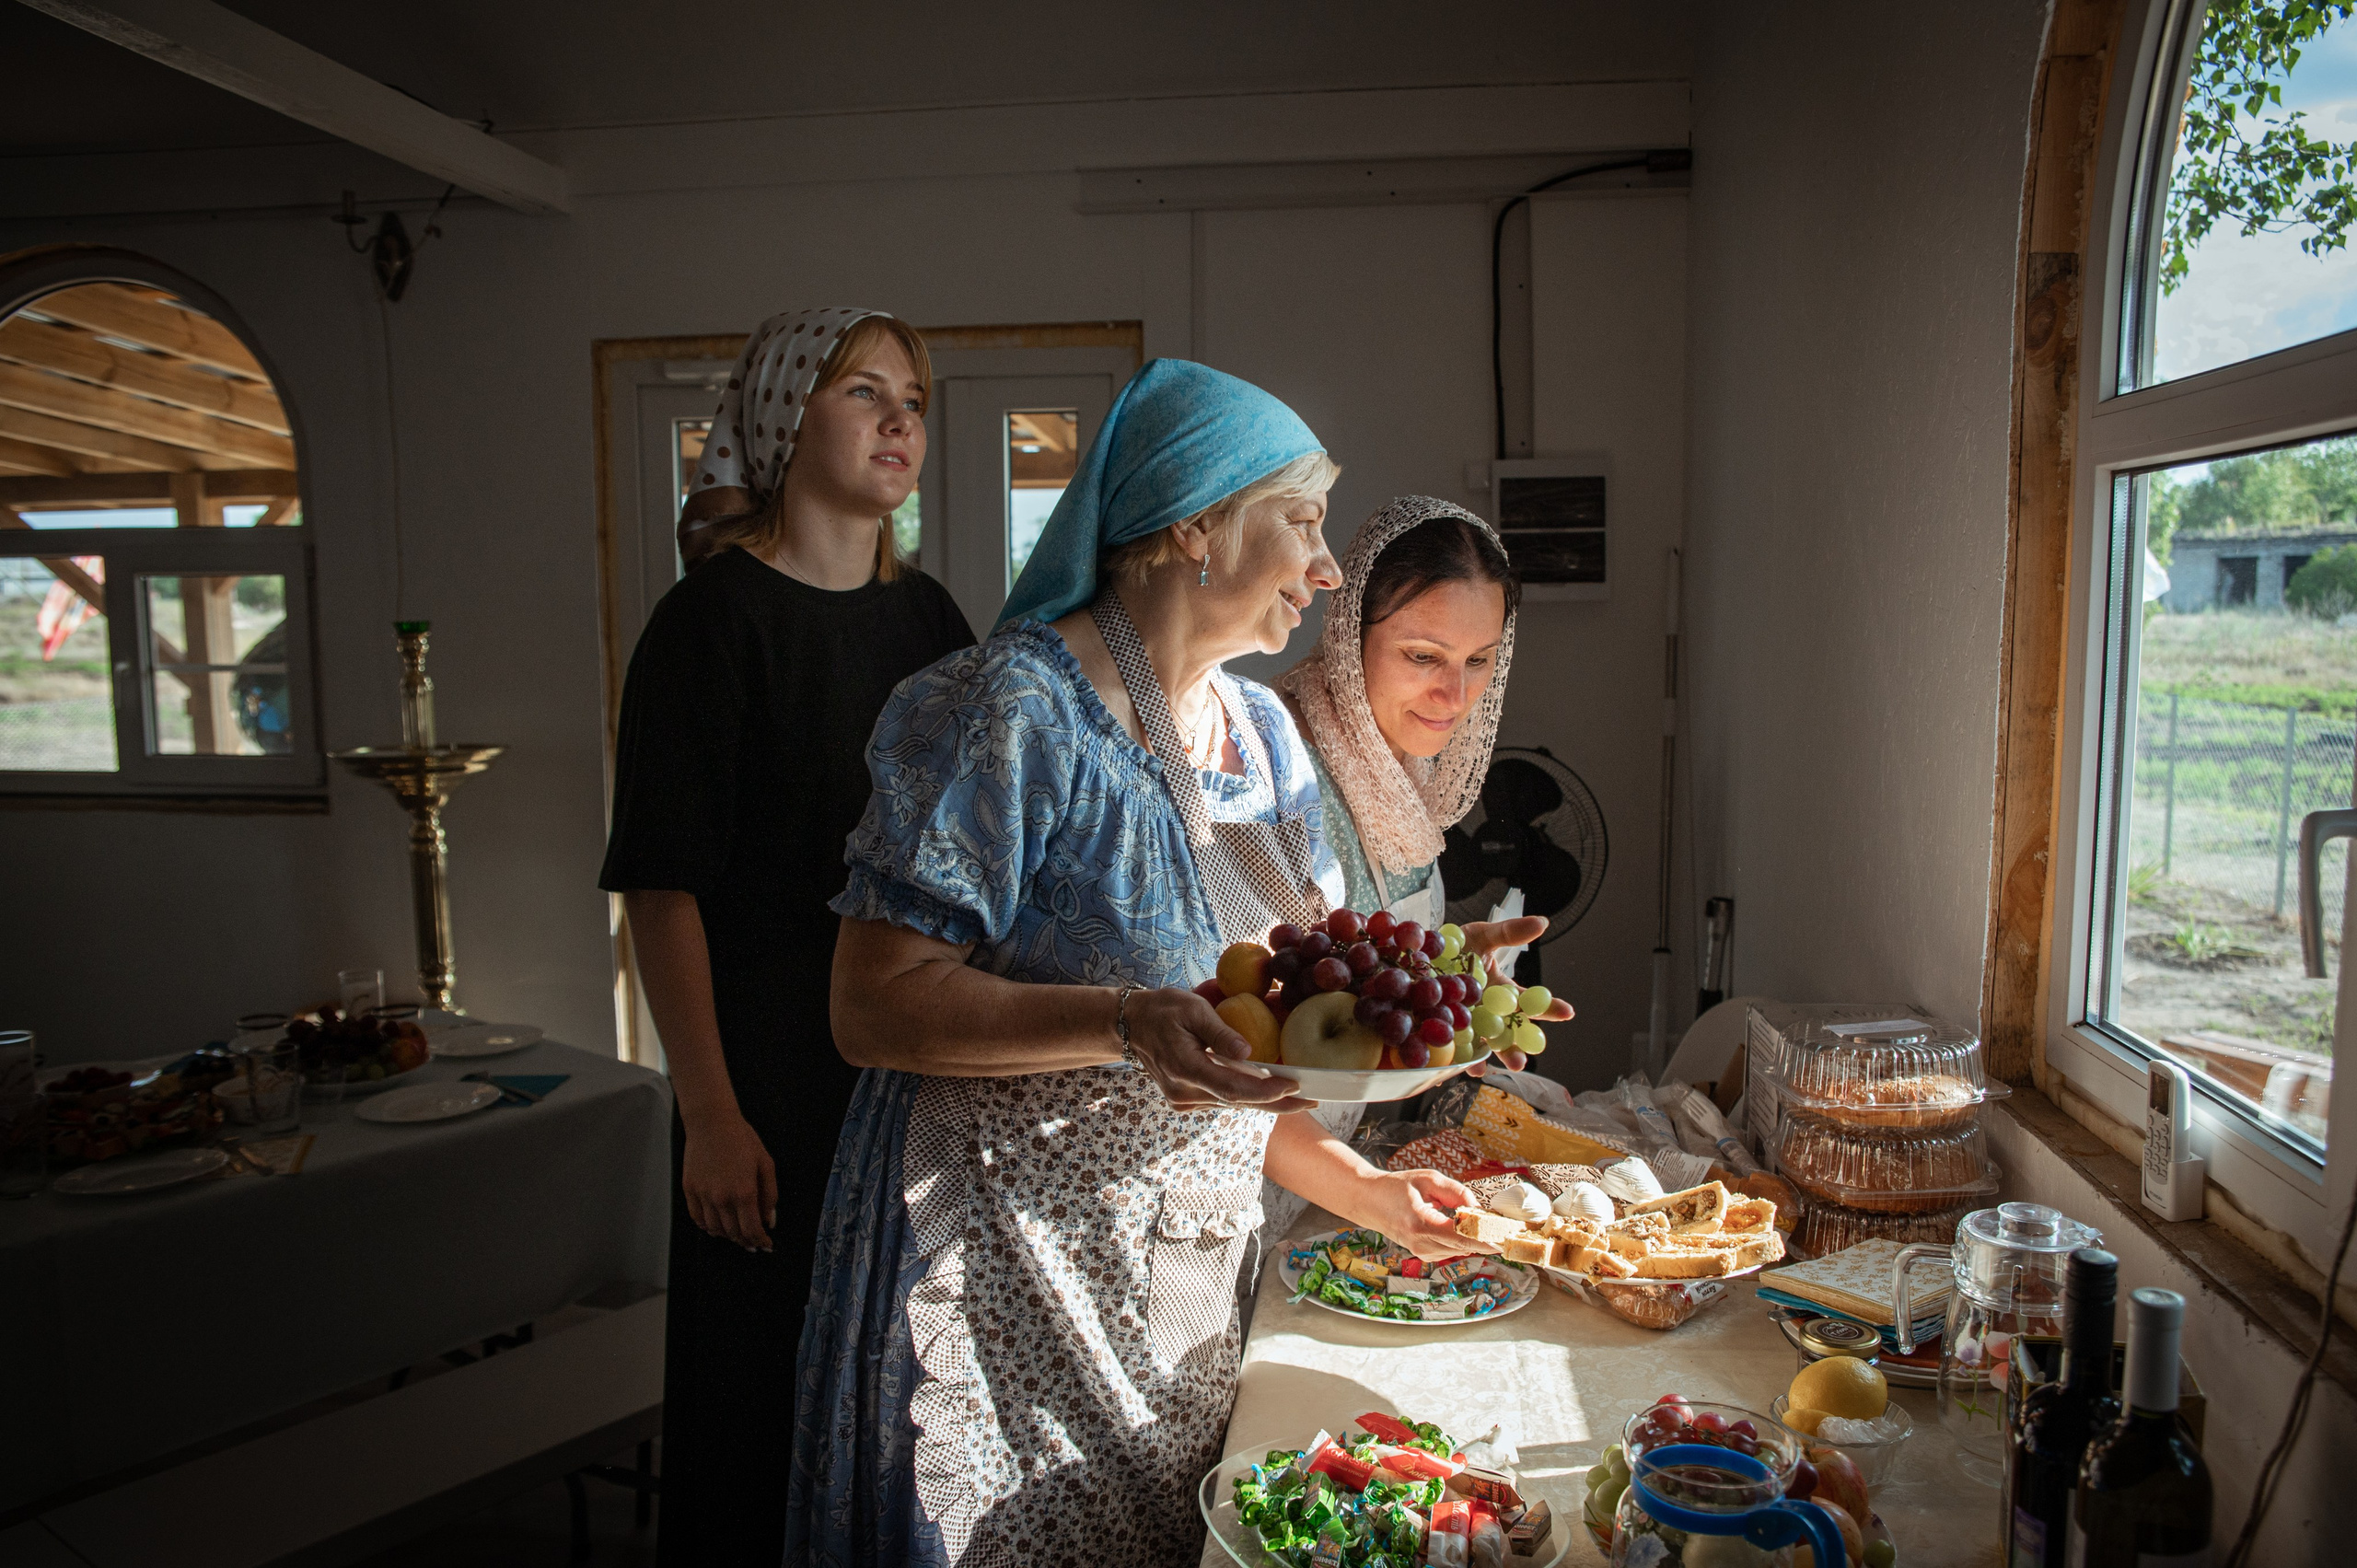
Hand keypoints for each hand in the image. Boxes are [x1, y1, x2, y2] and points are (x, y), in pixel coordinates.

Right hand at [681, 1109, 777, 1250]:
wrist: (711, 1122)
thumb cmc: (742, 1139)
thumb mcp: (766, 1164)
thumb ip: (769, 1195)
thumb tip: (769, 1220)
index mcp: (744, 1192)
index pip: (751, 1230)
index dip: (760, 1241)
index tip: (766, 1244)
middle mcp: (721, 1198)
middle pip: (733, 1233)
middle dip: (746, 1241)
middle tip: (753, 1243)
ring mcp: (703, 1195)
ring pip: (714, 1229)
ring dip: (727, 1235)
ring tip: (736, 1234)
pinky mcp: (689, 1190)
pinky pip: (697, 1218)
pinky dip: (707, 1227)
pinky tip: (715, 1226)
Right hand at [1126, 987, 1318, 1114]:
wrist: (1130, 1025)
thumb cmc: (1163, 1009)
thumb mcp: (1192, 1008)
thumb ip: (1220, 1032)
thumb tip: (1249, 1053)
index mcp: (1185, 1069)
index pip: (1232, 1088)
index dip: (1266, 1090)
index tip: (1295, 1086)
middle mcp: (1184, 1093)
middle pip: (1238, 1102)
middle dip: (1278, 1103)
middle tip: (1313, 1099)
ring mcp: (1183, 1100)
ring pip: (1232, 1103)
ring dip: (1265, 1101)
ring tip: (1300, 1097)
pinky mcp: (1186, 1100)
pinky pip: (1223, 1099)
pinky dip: (1247, 1095)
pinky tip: (1270, 1090)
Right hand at [1342, 1167, 1496, 1260]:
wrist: (1368, 1202)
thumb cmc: (1395, 1187)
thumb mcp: (1428, 1180)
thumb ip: (1456, 1192)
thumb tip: (1479, 1208)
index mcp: (1420, 1224)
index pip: (1461, 1237)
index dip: (1487, 1238)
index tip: (1507, 1237)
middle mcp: (1421, 1244)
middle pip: (1465, 1246)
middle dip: (1488, 1237)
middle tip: (1508, 1228)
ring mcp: (1422, 1253)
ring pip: (1462, 1249)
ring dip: (1476, 1238)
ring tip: (1489, 1224)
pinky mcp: (1425, 1255)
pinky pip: (1453, 1249)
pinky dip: (1463, 1240)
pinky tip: (1466, 1227)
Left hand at [1458, 916, 1571, 1078]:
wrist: (1420, 953)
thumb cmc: (1459, 945)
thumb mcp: (1484, 935)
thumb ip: (1510, 933)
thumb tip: (1542, 922)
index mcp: (1501, 992)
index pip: (1528, 1002)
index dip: (1548, 1007)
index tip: (1568, 1012)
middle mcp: (1487, 1012)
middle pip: (1505, 1033)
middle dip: (1514, 1048)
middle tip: (1522, 1062)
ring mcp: (1465, 1023)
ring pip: (1481, 1045)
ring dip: (1488, 1059)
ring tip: (1487, 1071)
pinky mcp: (1442, 1028)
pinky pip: (1450, 1047)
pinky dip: (1456, 1059)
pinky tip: (1463, 1067)